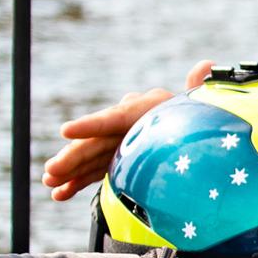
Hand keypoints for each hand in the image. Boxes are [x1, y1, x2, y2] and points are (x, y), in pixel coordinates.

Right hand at [42, 59, 214, 200]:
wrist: (203, 134)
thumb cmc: (202, 117)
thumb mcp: (201, 104)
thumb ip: (200, 89)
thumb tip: (207, 65)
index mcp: (147, 108)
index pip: (117, 117)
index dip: (92, 124)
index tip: (67, 130)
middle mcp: (129, 122)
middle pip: (97, 140)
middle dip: (72, 155)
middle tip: (52, 170)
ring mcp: (121, 141)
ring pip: (91, 156)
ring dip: (70, 170)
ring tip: (51, 183)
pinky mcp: (119, 159)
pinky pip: (96, 169)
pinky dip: (79, 181)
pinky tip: (60, 192)